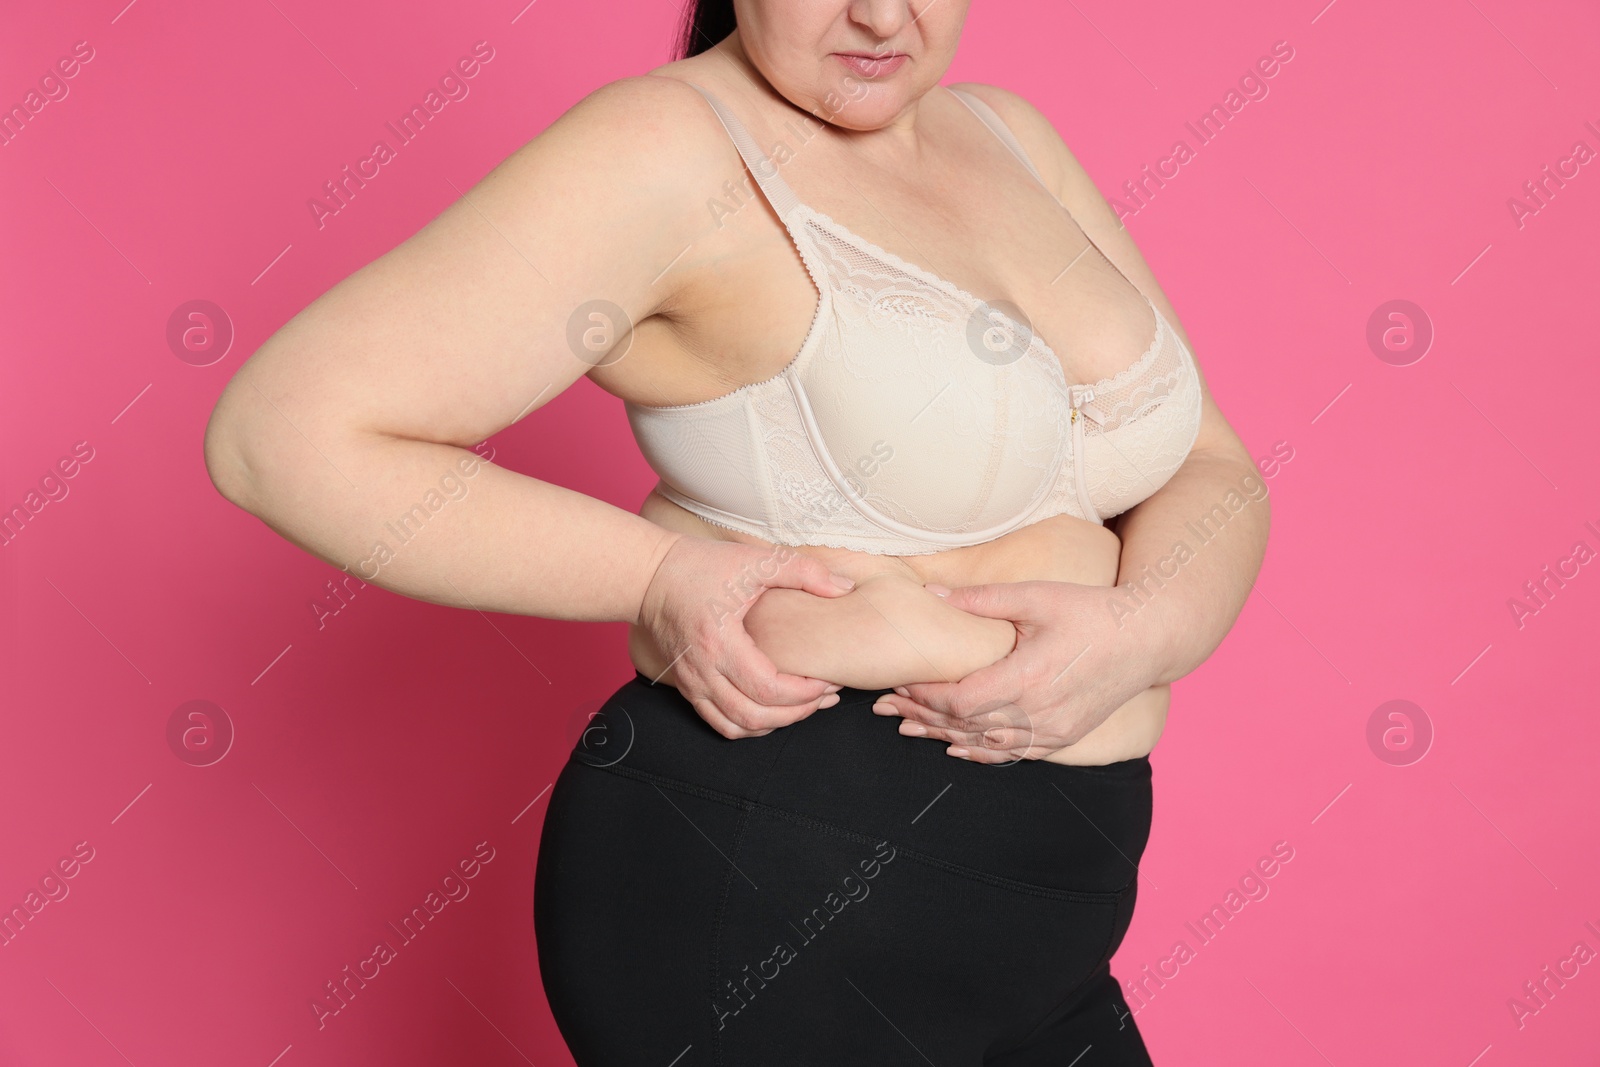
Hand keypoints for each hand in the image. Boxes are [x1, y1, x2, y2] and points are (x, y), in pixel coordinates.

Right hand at [637, 534, 857, 738]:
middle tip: (825, 697)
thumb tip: (844, 588)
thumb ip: (803, 571)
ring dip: (775, 724)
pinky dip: (749, 725)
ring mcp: (692, 683)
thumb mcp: (755, 560)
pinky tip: (771, 710)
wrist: (650, 576)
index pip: (768, 689)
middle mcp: (702, 671)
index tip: (828, 680)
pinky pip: (719, 723)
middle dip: (797, 714)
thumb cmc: (701, 566)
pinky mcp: (687, 686)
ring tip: (803, 707)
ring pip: (737, 727)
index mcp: (720, 643)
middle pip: (755, 716)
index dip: (805, 693)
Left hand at [871, 581, 1164, 763]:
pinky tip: (955, 746)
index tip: (897, 683)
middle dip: (922, 716)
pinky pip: (1012, 753)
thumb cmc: (1091, 612)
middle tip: (886, 707)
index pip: (960, 700)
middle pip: (965, 726)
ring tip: (907, 728)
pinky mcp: (1062, 738)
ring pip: (985, 744)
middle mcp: (1039, 714)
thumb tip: (931, 594)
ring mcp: (1052, 732)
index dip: (924, 695)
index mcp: (1028, 678)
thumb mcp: (1036, 597)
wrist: (1147, 639)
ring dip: (944, 736)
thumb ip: (981, 599)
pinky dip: (980, 750)